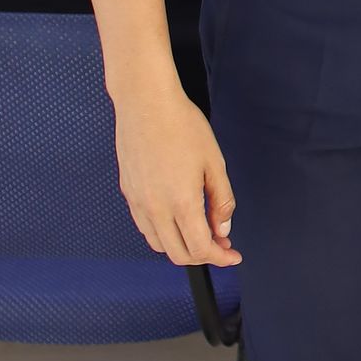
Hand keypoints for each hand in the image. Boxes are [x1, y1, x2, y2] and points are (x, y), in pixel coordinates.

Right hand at [112, 80, 240, 267]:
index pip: (200, 248)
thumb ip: (221, 200)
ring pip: (158, 244)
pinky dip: (163, 233)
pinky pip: (145, 226)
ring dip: (181, 246)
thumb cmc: (181, 125)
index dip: (220, 257)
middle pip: (178, 255)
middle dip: (203, 256)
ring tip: (200, 230)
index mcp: (181, 201)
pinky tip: (177, 218)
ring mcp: (138, 202)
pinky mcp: (128, 193)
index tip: (232, 255)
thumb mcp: (214, 162)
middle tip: (220, 243)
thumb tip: (222, 229)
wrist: (146, 103)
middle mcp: (155, 208)